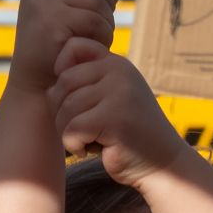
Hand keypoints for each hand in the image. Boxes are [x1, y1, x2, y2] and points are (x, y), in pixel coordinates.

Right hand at [11, 0, 133, 92]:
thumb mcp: (81, 14)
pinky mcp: (52, 23)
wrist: (41, 85)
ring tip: (93, 40)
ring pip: (96, 0)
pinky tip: (90, 48)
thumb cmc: (62, 49)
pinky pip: (94, 20)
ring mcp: (44, 2)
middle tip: (96, 29)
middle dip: (104, 5)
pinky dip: (100, 37)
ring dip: (104, 24)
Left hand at [49, 38, 190, 187]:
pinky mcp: (115, 119)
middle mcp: (120, 73)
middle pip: (64, 81)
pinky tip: (88, 150)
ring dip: (67, 130)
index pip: (74, 46)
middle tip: (77, 129)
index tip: (71, 97)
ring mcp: (120, 94)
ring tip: (85, 140)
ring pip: (66, 107)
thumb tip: (50, 89)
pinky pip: (72, 129)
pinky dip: (73, 145)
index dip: (61, 69)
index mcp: (118, 64)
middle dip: (61, 110)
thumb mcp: (109, 102)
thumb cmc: (127, 136)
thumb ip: (85, 86)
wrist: (162, 165)